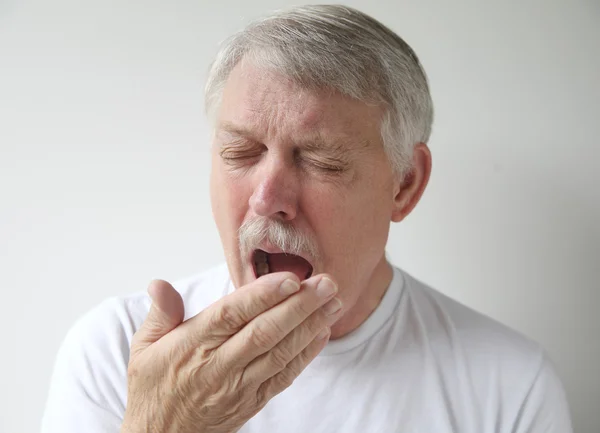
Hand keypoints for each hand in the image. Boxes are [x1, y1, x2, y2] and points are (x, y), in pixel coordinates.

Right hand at [121, 272, 342, 432]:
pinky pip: (284, 376)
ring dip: (310, 326)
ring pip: (280, 353)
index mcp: (193, 345)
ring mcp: (239, 385)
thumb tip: (160, 284)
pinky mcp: (253, 400)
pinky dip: (306, 355)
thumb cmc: (155, 387)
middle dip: (299, 306)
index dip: (262, 296)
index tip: (290, 278)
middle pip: (264, 331)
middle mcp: (219, 364)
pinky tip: (322, 333)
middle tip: (326, 283)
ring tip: (333, 302)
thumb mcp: (144, 347)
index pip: (231, 315)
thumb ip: (161, 313)